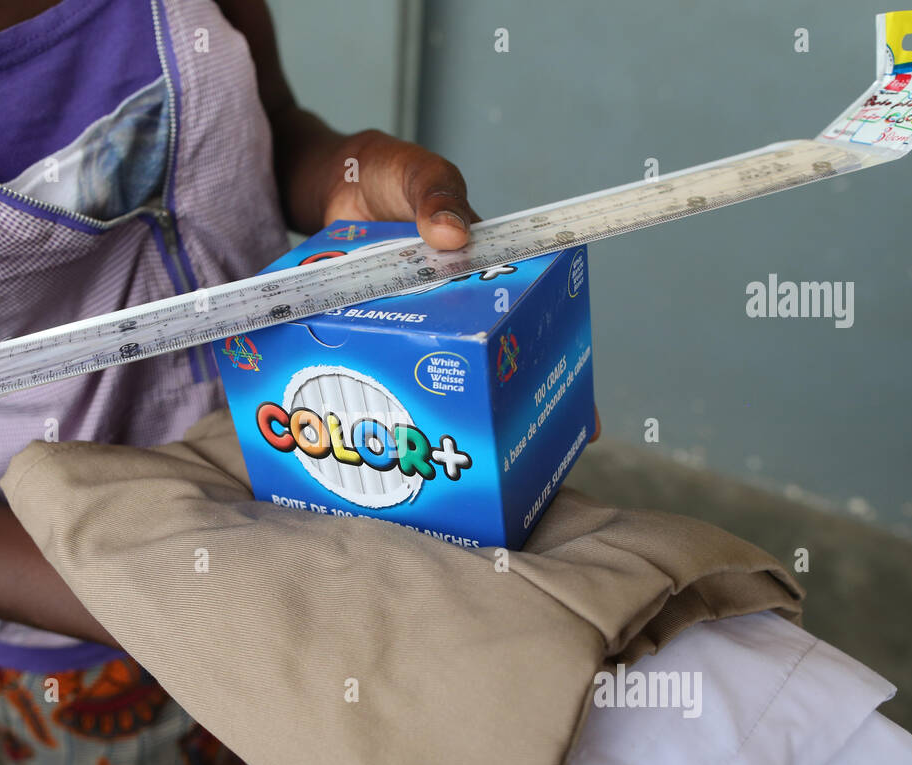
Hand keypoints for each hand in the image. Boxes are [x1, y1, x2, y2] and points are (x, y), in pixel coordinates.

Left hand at [321, 131, 602, 441]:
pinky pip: (377, 350)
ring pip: (429, 363)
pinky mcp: (366, 318)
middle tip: (524, 445)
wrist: (331, 178)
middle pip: (486, 355)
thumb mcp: (420, 173)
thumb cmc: (391, 174)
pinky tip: (376, 407)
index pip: (529, 310)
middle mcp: (450, 298)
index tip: (580, 411)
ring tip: (453, 443)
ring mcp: (408, 313)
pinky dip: (377, 372)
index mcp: (482, 265)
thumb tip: (451, 234)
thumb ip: (434, 195)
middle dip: (508, 401)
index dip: (555, 360)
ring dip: (439, 398)